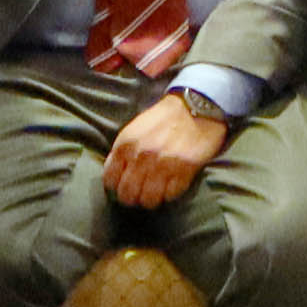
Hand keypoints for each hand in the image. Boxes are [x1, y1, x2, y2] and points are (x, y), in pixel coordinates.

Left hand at [103, 87, 228, 209]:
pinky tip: (171, 185)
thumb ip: (122, 152)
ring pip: (148, 200)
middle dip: (132, 197)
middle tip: (139, 194)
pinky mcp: (184, 171)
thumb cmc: (163, 118)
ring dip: (151, 199)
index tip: (123, 185)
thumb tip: (114, 176)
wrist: (195, 106)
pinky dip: (169, 193)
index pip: (110, 179)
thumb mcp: (134, 129)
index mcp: (126, 144)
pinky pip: (170, 195)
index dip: (116, 186)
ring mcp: (163, 165)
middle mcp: (142, 156)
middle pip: (127, 194)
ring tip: (155, 193)